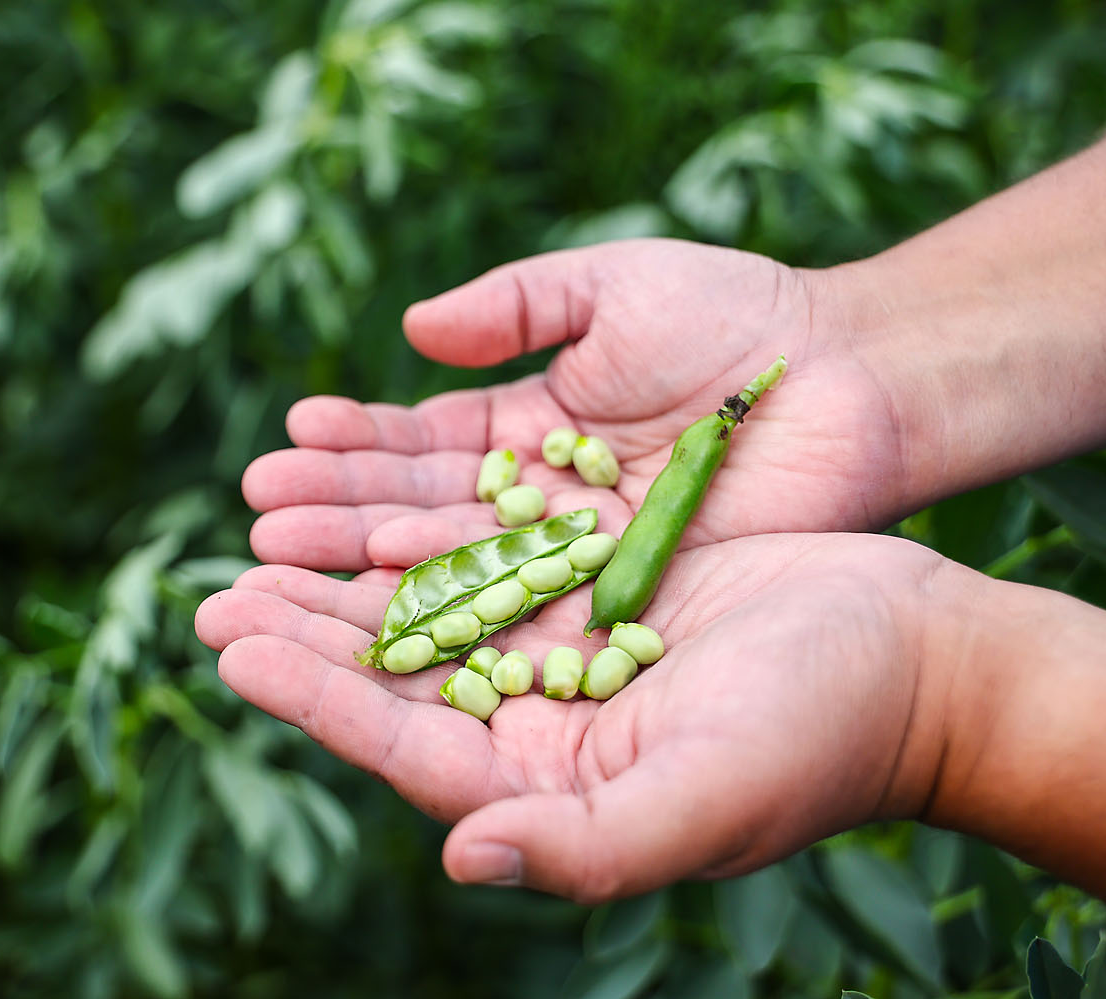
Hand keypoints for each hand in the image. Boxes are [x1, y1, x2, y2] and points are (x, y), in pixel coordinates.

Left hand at [195, 533, 954, 901]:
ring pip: (428, 614)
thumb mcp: (702, 799)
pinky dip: (425, 529)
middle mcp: (538, 729)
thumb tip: (460, 860)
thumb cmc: (819, 739)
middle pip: (396, 680)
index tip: (236, 647)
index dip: (315, 698)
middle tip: (216, 593)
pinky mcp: (590, 593)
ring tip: (264, 536)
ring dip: (348, 580)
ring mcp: (560, 658)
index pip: (402, 746)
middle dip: (305, 636)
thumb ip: (584, 844)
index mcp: (545, 790)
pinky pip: (485, 556)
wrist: (913, 657)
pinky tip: (370, 500)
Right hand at [243, 239, 905, 575]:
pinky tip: (380, 595)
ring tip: (281, 565)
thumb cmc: (737, 316)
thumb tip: (412, 329)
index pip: (417, 446)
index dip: (351, 447)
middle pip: (416, 516)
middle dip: (333, 518)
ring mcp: (571, 559)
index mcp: (524, 428)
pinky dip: (452, 603)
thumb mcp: (613, 285)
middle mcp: (534, 503)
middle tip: (253, 525)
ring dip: (365, 570)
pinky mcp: (614, 603)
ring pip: (452, 569)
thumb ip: (516, 306)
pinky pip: (522, 606)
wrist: (851, 380)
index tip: (283, 442)